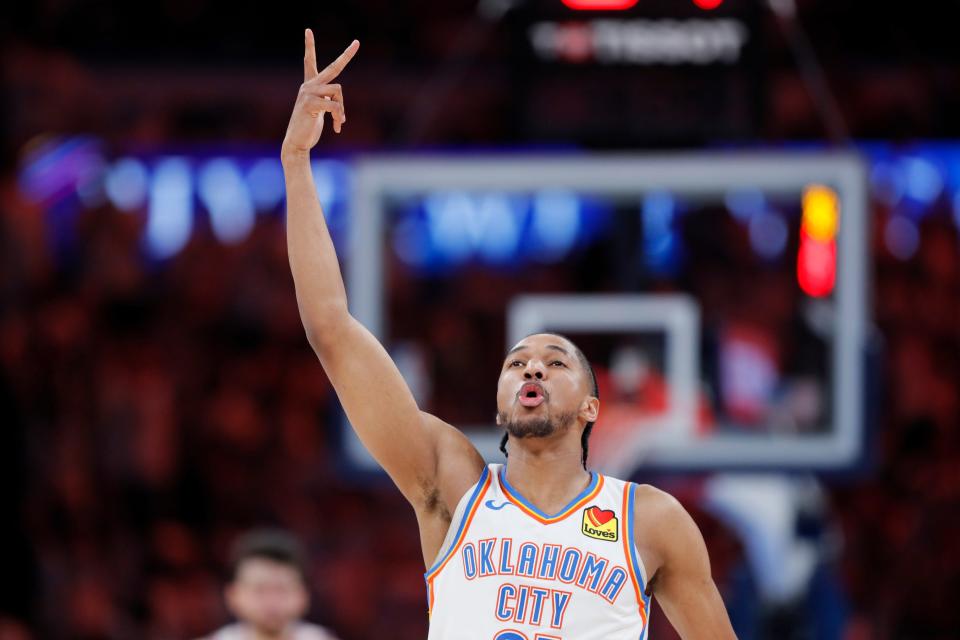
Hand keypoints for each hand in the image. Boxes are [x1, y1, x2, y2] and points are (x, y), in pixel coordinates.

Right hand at [282, 29, 358, 158]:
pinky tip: (336, 127)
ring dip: (342, 108)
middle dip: (346, 55)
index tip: (307, 30)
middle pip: (333, 68)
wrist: (297, 142)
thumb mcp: (320, 112)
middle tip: (357, 43)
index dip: (309, 46)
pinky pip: (334, 105)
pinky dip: (339, 116)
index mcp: (310, 85)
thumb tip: (339, 104)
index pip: (309, 61)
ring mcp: (308, 93)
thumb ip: (328, 102)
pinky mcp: (310, 103)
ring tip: (339, 122)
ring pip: (338, 91)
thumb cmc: (308, 128)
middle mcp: (308, 85)